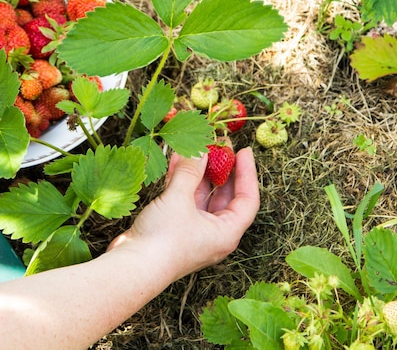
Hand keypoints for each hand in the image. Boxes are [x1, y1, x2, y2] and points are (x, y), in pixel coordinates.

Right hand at [109, 146, 259, 280]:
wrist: (131, 268)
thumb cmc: (163, 241)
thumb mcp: (179, 199)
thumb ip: (191, 171)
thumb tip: (201, 150)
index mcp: (226, 233)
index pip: (247, 199)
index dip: (247, 173)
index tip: (243, 151)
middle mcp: (214, 234)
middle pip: (225, 196)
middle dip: (222, 169)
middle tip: (220, 146)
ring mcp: (194, 231)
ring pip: (203, 196)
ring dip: (199, 172)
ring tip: (197, 148)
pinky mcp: (176, 228)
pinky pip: (185, 199)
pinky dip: (183, 181)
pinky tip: (177, 161)